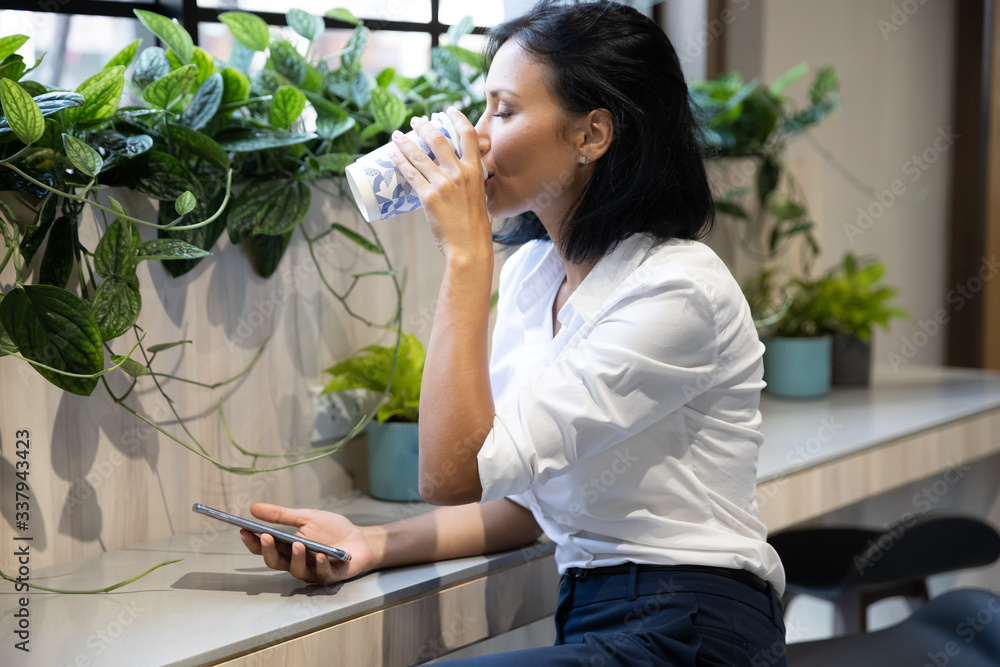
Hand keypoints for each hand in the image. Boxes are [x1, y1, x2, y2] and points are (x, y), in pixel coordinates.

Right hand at [239, 503, 377, 585]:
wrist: (361, 539)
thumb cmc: (333, 529)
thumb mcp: (307, 517)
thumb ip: (281, 516)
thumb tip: (254, 508)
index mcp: (289, 547)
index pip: (266, 548)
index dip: (253, 542)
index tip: (243, 530)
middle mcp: (297, 562)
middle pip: (276, 562)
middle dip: (269, 551)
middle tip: (266, 537)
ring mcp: (312, 571)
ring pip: (297, 571)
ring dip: (296, 558)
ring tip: (298, 545)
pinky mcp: (330, 576)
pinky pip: (321, 574)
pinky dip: (320, 565)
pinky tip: (320, 555)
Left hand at [391, 107, 491, 259]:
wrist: (469, 245)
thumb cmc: (473, 223)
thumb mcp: (478, 194)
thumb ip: (468, 180)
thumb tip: (453, 172)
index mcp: (475, 171)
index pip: (468, 135)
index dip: (457, 118)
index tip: (448, 110)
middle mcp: (460, 173)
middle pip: (438, 139)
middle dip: (424, 126)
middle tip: (415, 121)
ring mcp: (444, 184)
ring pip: (419, 155)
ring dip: (405, 142)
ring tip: (397, 135)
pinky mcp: (429, 196)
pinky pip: (410, 174)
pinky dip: (400, 162)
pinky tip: (393, 155)